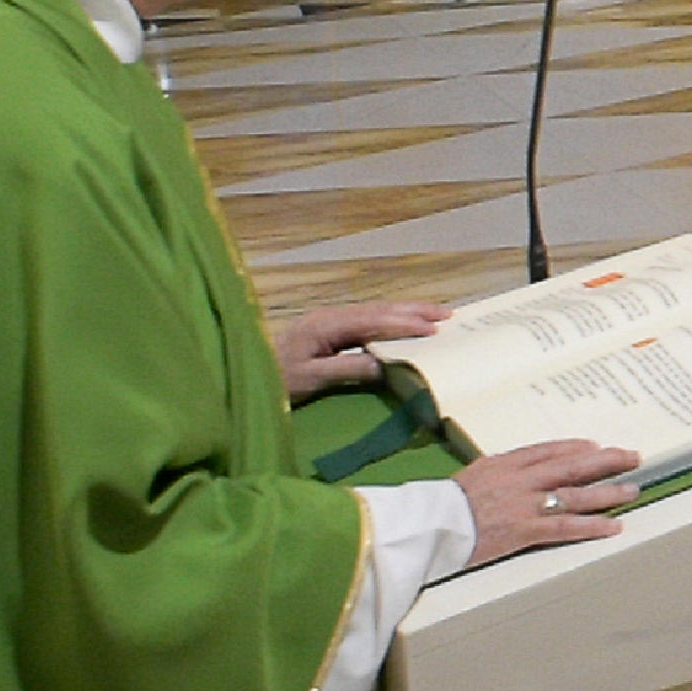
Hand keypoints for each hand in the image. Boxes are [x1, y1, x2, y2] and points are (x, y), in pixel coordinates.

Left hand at [275, 300, 437, 399]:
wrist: (244, 377)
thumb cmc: (275, 380)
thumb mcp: (310, 379)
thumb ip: (347, 369)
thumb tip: (385, 364)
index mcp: (325, 324)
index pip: (373, 321)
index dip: (404, 324)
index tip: (433, 329)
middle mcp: (329, 317)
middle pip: (378, 310)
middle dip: (413, 311)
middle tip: (447, 315)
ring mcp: (329, 322)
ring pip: (375, 312)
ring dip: (406, 313)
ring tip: (435, 315)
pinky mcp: (328, 331)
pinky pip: (367, 321)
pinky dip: (391, 321)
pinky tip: (404, 324)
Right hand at [457, 440, 641, 566]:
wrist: (427, 526)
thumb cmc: (441, 506)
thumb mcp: (470, 477)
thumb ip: (497, 472)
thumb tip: (514, 470)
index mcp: (504, 463)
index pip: (548, 450)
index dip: (575, 448)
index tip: (596, 446)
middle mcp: (520, 479)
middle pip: (571, 465)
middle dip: (605, 461)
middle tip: (632, 457)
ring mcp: (524, 504)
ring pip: (576, 495)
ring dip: (608, 492)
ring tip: (632, 490)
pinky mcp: (525, 531)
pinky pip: (565, 527)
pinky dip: (592, 525)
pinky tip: (613, 526)